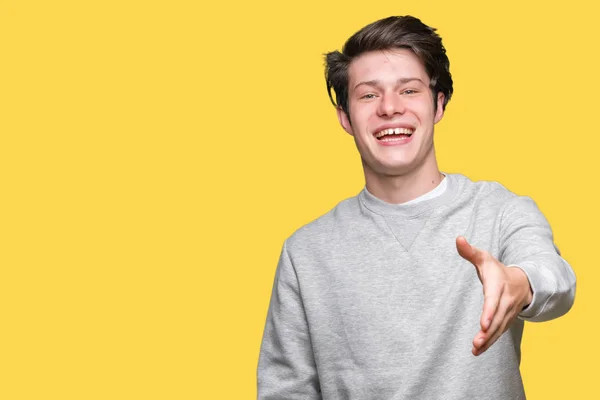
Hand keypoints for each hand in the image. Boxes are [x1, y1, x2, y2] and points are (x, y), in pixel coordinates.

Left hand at [456, 236, 532, 355]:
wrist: (523, 283)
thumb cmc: (497, 270)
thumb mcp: (485, 258)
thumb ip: (470, 251)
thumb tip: (458, 238)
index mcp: (498, 286)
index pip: (493, 301)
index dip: (489, 313)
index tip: (483, 323)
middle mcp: (504, 302)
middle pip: (496, 319)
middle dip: (487, 332)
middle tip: (476, 343)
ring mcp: (507, 313)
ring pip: (498, 329)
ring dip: (488, 340)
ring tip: (475, 349)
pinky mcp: (505, 321)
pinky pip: (498, 333)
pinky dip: (490, 342)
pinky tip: (478, 351)